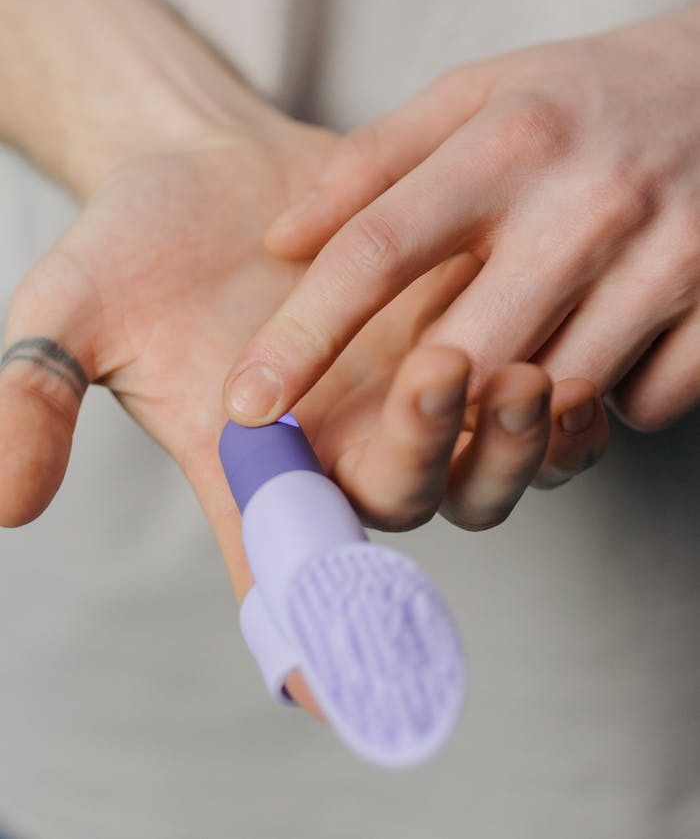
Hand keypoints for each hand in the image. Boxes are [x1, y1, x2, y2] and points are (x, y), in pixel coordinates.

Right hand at [0, 123, 607, 716]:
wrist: (212, 163)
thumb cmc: (136, 243)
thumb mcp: (68, 311)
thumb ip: (32, 400)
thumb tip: (6, 505)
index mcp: (251, 466)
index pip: (283, 576)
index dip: (313, 637)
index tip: (338, 687)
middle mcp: (337, 447)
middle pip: (409, 507)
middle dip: (434, 459)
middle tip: (438, 373)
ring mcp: (401, 398)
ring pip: (482, 470)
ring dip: (515, 443)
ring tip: (528, 372)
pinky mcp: (452, 336)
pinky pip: (521, 404)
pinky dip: (554, 406)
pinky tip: (569, 366)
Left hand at [227, 8, 699, 435]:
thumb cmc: (580, 97)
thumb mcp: (475, 94)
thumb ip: (372, 165)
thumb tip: (280, 241)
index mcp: (506, 143)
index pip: (377, 251)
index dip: (301, 336)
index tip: (247, 403)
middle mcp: (584, 204)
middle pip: (464, 352)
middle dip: (414, 405)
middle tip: (396, 412)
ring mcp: (667, 259)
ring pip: (554, 398)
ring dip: (513, 410)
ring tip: (509, 361)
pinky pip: (645, 407)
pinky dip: (608, 405)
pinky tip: (599, 350)